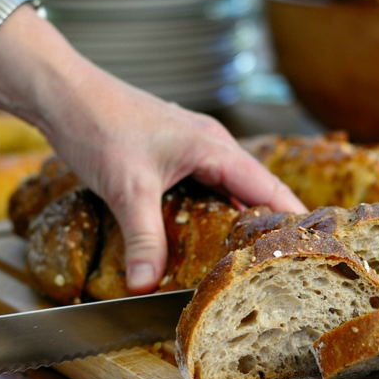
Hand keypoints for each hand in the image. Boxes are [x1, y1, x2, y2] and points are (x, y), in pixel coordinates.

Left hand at [0, 58, 306, 293]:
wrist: (63, 94)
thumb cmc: (97, 124)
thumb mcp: (126, 189)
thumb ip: (143, 239)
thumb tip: (147, 285)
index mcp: (213, 146)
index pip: (268, 186)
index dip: (293, 217)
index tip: (315, 246)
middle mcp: (210, 143)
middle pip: (256, 187)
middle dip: (273, 221)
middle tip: (290, 260)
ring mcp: (192, 145)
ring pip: (232, 185)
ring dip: (245, 215)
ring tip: (259, 253)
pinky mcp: (173, 152)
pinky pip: (210, 183)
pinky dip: (219, 207)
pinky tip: (213, 232)